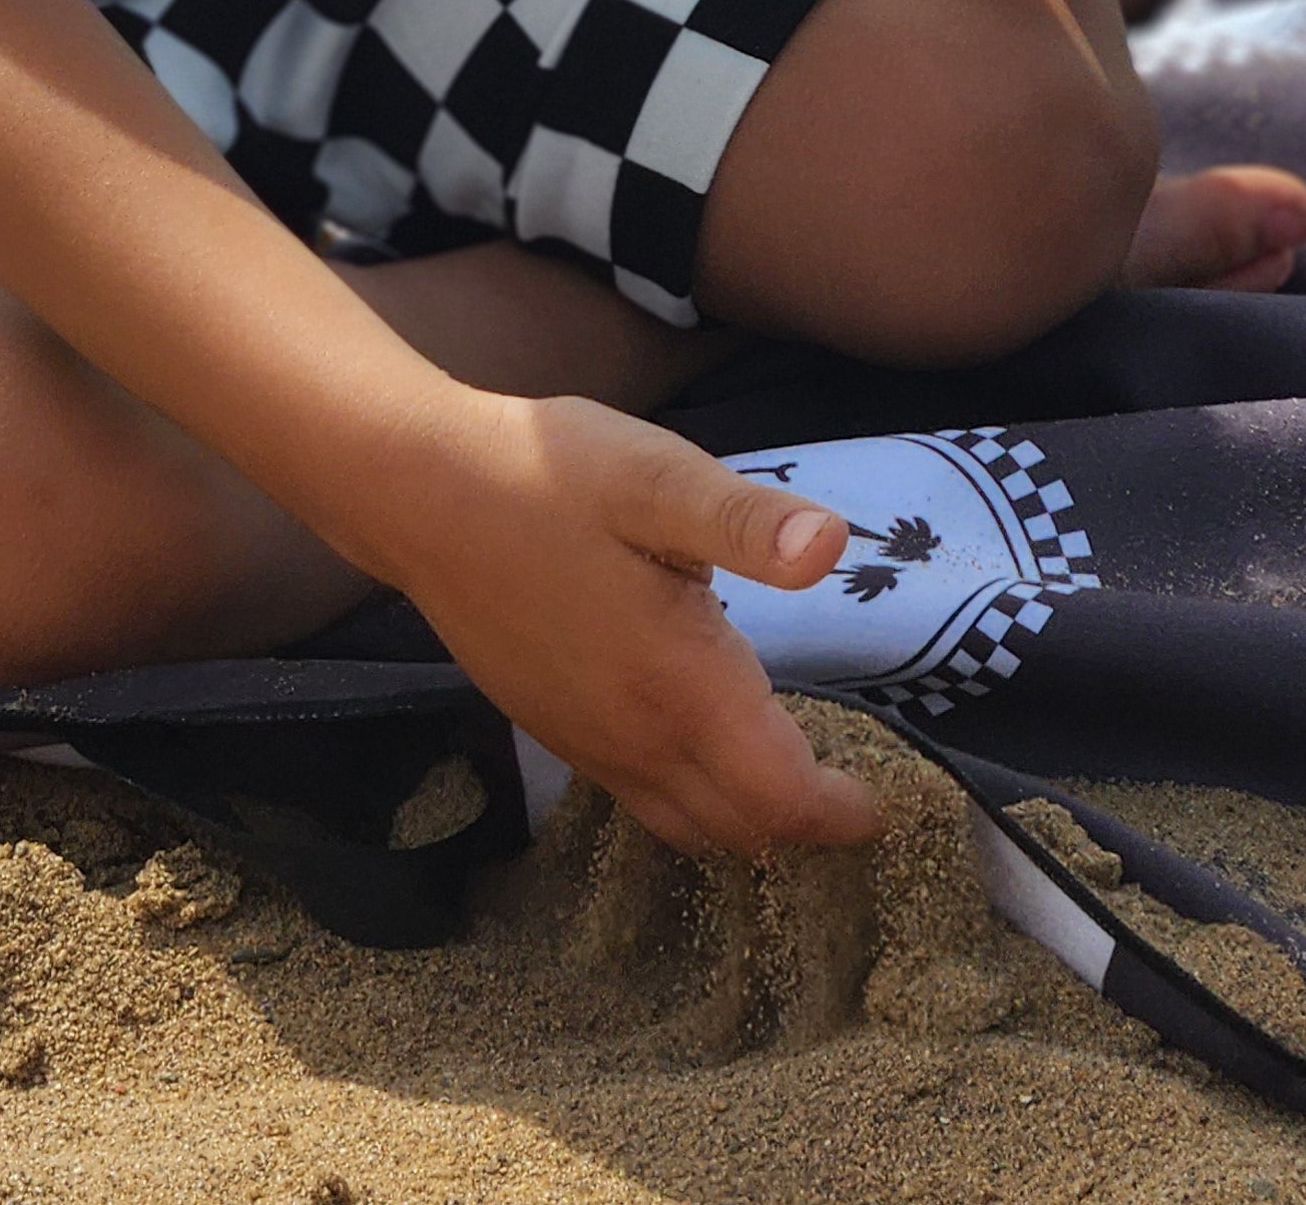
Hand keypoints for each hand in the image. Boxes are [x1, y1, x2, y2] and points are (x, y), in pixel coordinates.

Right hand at [381, 394, 882, 859]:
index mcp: (679, 686)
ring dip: (747, 821)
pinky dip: (692, 801)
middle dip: (803, 827)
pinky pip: (640, 799)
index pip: (779, 798)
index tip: (884, 800)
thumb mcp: (655, 477)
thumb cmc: (546, 476)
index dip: (839, 813)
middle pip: (739, 829)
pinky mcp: (553, 728)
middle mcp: (635, 737)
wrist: (421, 493)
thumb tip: (833, 545)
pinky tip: (704, 745)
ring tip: (792, 780)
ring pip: (685, 825)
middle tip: (852, 793)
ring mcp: (586, 742)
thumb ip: (746, 521)